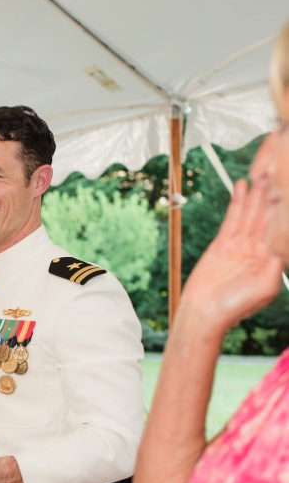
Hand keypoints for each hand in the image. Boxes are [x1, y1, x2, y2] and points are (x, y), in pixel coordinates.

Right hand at [178, 131, 285, 332]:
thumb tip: (281, 241)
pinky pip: (233, 218)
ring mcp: (242, 244)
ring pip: (253, 212)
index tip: (288, 187)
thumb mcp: (265, 286)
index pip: (284, 225)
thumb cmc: (233, 308)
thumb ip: (276, 262)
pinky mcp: (223, 244)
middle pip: (271, 214)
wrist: (202, 315)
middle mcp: (260, 248)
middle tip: (279, 167)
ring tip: (264, 170)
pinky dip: (238, 202)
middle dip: (276, 192)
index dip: (286, 207)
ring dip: (259, 192)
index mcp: (273, 257)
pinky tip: (242, 186)